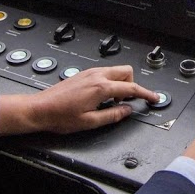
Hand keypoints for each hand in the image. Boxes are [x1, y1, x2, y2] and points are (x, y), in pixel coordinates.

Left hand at [0, 65, 159, 135]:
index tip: (154, 98)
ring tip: (112, 102)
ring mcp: (89, 73)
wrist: (40, 109)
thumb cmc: (60, 116)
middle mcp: (96, 76)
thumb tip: (127, 112)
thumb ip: (113, 116)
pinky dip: (109, 83)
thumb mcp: (90, 122)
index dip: (146, 94)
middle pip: (126, 72)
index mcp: (101, 88)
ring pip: (115, 71)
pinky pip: (104, 73)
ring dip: (120, 84)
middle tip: (127, 102)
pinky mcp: (83, 74)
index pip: (131, 88)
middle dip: (132, 85)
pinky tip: (101, 97)